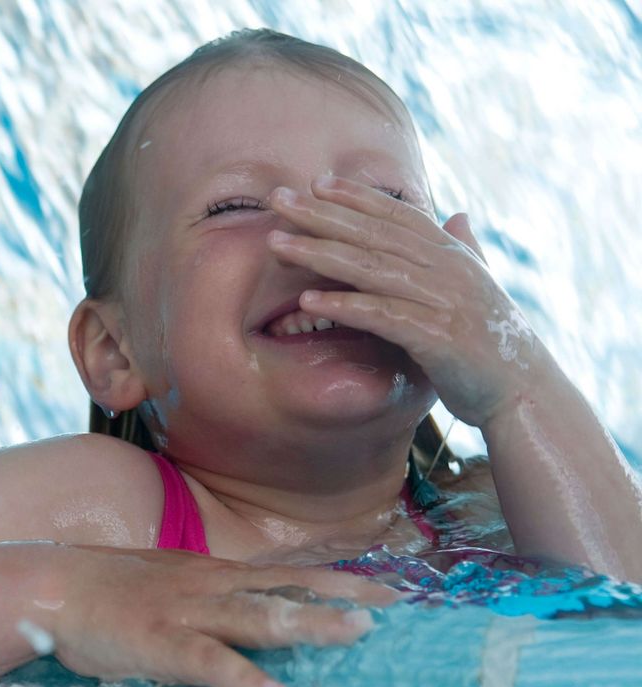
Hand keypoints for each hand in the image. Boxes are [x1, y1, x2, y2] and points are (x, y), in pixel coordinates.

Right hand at [47, 545, 395, 686]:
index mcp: (215, 574)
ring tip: (353, 634)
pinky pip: (206, 660)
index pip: (287, 573)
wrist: (56, 585)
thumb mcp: (175, 584)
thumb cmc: (116, 590)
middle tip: (390, 606)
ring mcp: (186, 611)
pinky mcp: (159, 641)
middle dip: (339, 595)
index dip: (337, 579)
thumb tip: (256, 613)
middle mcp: (210, 585)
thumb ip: (215, 596)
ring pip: (255, 616)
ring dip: (306, 623)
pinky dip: (239, 675)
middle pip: (285, 588)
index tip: (385, 587)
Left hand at [266, 176, 541, 426]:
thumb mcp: (478, 288)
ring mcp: (442, 300)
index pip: (397, 214)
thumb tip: (458, 214)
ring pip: (370, 267)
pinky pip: (381, 316)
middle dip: (321, 214)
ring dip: (319, 253)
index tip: (316, 181)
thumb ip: (465, 249)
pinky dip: (344, 306)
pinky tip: (307, 300)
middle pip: (372, 233)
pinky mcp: (436, 337)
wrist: (523, 392)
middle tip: (278, 198)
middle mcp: (447, 269)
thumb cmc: (494, 344)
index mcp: (452, 254)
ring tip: (277, 243)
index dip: (356, 196)